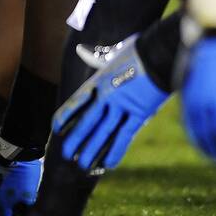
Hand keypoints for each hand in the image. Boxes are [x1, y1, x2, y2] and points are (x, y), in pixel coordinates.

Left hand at [54, 36, 167, 171]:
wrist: (159, 53)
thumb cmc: (139, 50)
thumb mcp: (112, 53)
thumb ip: (97, 57)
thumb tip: (83, 50)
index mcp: (98, 81)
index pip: (76, 102)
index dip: (66, 116)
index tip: (56, 128)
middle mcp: (106, 96)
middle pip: (87, 121)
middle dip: (76, 139)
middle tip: (66, 154)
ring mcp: (122, 106)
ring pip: (102, 132)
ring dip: (91, 150)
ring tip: (81, 164)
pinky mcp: (140, 114)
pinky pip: (124, 136)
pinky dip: (115, 150)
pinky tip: (108, 164)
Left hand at [176, 21, 215, 169]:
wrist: (209, 31)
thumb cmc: (204, 46)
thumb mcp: (194, 68)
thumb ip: (196, 85)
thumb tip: (198, 93)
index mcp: (186, 93)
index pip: (192, 125)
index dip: (200, 141)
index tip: (207, 152)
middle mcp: (194, 100)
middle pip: (201, 133)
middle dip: (211, 150)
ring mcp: (207, 99)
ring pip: (212, 134)